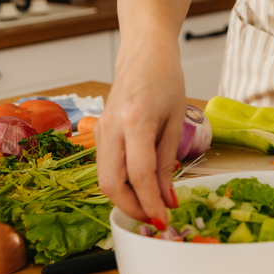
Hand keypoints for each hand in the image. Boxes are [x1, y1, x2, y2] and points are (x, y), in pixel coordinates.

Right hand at [96, 44, 185, 223]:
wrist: (144, 54)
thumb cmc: (166, 81)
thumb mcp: (176, 121)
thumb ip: (167, 162)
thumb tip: (167, 199)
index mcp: (135, 120)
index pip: (139, 174)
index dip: (151, 202)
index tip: (164, 219)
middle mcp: (111, 127)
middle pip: (111, 184)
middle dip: (132, 208)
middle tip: (154, 218)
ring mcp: (100, 130)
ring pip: (103, 179)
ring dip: (125, 199)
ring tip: (150, 206)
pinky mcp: (97, 133)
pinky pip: (104, 167)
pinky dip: (120, 183)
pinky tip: (139, 187)